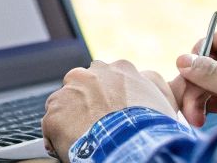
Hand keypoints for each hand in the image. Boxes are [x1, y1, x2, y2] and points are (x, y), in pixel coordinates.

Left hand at [43, 60, 179, 161]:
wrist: (132, 146)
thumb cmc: (151, 127)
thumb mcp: (164, 99)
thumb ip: (152, 83)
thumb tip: (147, 78)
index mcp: (117, 69)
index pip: (107, 76)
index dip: (108, 96)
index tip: (111, 109)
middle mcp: (89, 75)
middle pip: (81, 85)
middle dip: (85, 102)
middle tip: (97, 124)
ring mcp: (68, 93)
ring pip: (64, 104)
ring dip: (71, 118)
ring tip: (85, 138)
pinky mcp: (54, 114)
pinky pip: (52, 126)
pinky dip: (59, 137)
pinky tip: (74, 147)